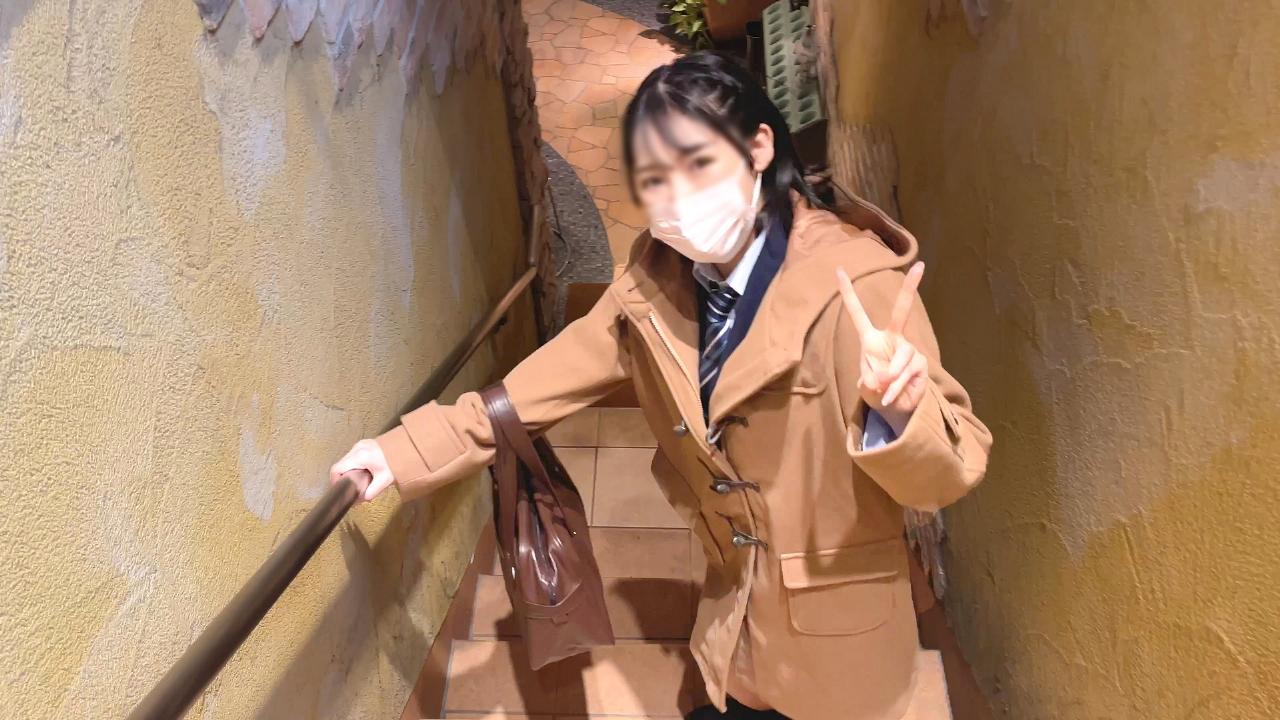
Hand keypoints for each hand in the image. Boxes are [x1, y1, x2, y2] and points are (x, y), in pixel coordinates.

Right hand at [329, 439, 393, 501]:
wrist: (409, 447)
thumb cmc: (398, 462)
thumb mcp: (384, 480)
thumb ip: (371, 492)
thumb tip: (360, 500)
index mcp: (360, 456)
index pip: (336, 469)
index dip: (334, 481)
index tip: (340, 489)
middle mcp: (357, 448)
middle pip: (340, 464)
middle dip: (343, 477)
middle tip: (351, 487)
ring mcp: (360, 444)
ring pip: (346, 460)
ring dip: (349, 470)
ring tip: (359, 480)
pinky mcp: (364, 444)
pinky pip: (353, 456)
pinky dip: (355, 464)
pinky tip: (364, 471)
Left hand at [836, 262, 928, 429]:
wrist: (896, 409)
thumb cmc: (877, 391)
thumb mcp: (866, 386)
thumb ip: (870, 379)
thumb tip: (883, 378)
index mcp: (871, 339)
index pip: (857, 312)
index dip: (848, 292)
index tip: (839, 269)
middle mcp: (892, 339)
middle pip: (902, 312)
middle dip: (910, 289)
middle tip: (920, 266)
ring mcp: (908, 350)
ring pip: (902, 356)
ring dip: (891, 376)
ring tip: (883, 389)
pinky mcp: (920, 364)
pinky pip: (907, 372)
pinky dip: (896, 388)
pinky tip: (888, 397)